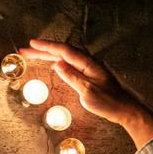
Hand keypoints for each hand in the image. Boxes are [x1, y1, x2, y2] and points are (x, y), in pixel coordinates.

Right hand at [20, 40, 152, 147]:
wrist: (127, 109)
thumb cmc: (110, 102)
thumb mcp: (87, 91)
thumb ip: (72, 76)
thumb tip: (57, 64)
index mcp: (89, 64)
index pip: (64, 51)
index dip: (46, 46)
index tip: (31, 44)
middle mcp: (89, 62)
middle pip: (63, 52)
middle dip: (43, 50)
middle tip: (26, 50)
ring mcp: (90, 68)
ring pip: (66, 57)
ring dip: (49, 55)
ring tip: (34, 55)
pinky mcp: (90, 74)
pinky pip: (71, 63)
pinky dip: (58, 62)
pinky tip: (53, 65)